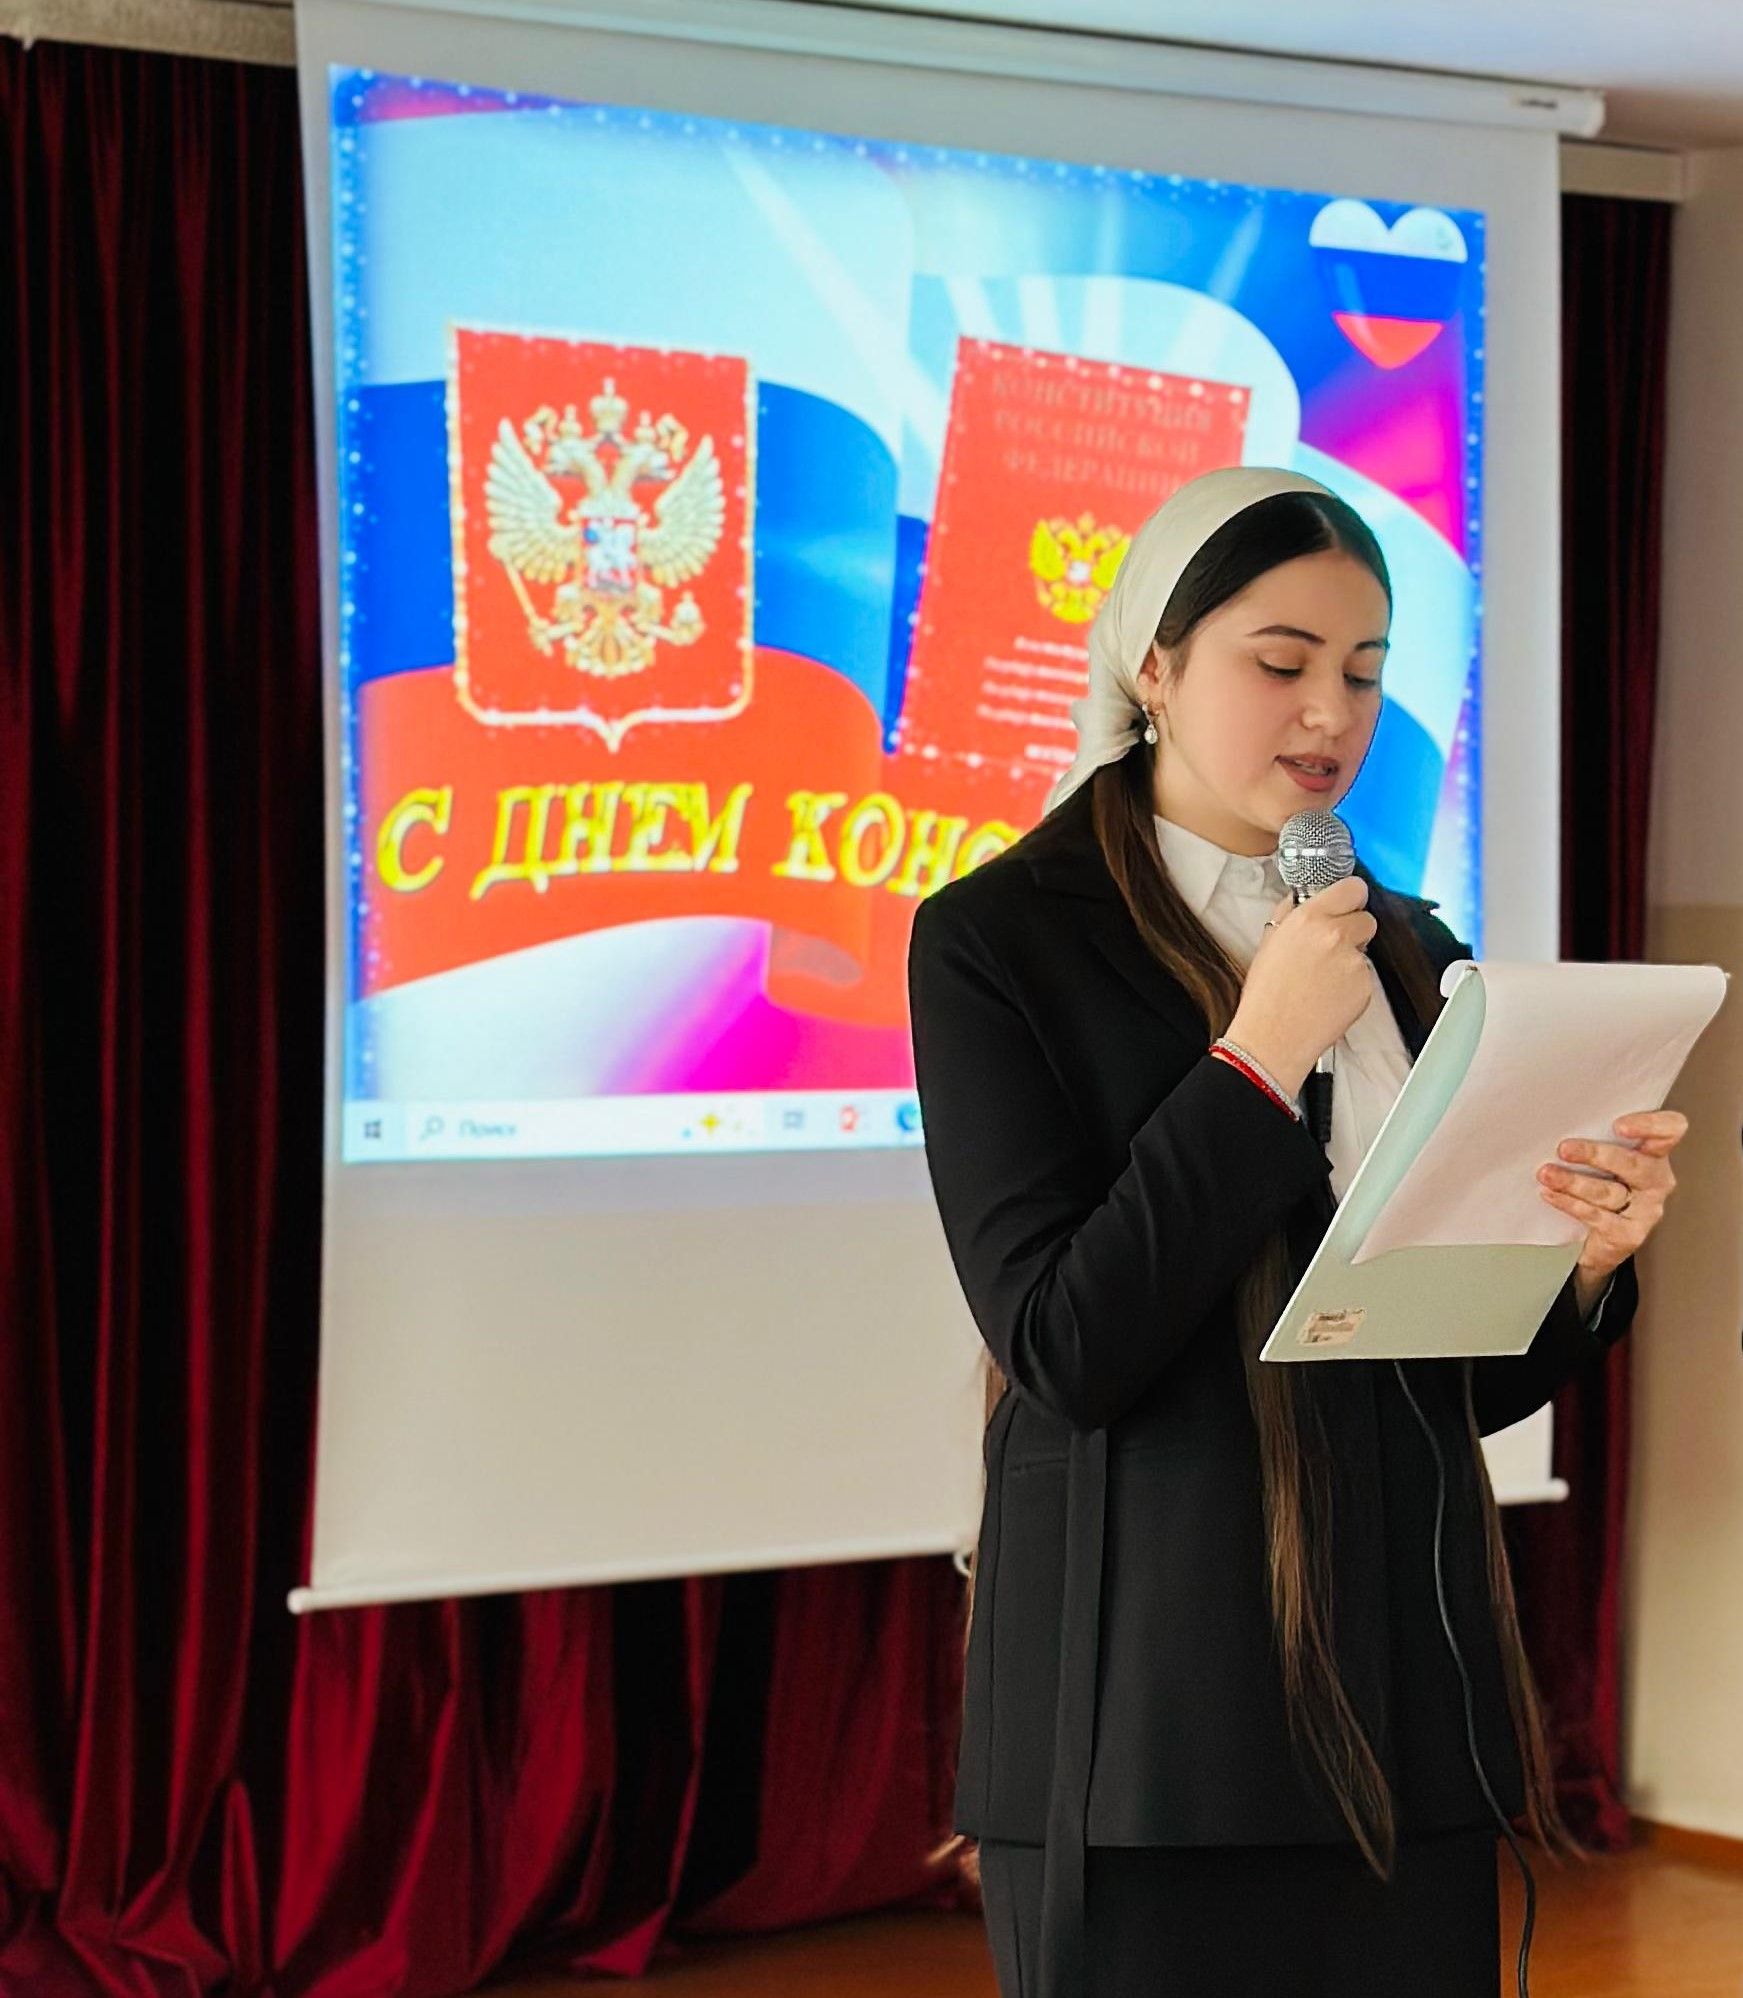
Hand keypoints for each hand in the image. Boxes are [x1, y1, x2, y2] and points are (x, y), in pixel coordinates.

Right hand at [1226, 878, 1377, 1095]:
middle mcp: (1335, 935)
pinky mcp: (1366, 986)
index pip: (1353, 888)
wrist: (1273, 1037)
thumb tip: (1305, 899)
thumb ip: (1291, 914)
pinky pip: (1366, 976)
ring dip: (1351, 958)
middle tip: (1332, 947)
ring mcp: (1354, 962)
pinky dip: (1353, 984)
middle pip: (1367, 918)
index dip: (1349, 898)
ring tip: (1323, 979)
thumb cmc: (1266, 995)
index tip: (1346, 905)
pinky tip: (1330, 995)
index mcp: (1309, 918)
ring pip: (1366, 949)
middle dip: (1354, 929)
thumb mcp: (1269, 942)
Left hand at [1536, 1109, 1686, 1280]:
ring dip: (1574, 1182)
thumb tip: (1556, 1122)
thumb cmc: (1601, 1184)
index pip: (1670, 1130)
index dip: (1651, 1125)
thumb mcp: (1602, 1157)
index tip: (1618, 1126)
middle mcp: (1657, 1179)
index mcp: (1654, 1152)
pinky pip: (1598, 1217)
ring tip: (1547, 1173)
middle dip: (1596, 1154)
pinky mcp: (1631, 1234)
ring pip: (1610, 1192)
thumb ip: (1595, 1137)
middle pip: (1634, 1164)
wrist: (1601, 1239)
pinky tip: (1551, 1194)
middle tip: (1564, 1149)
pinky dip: (1570, 1204)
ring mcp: (1647, 1209)